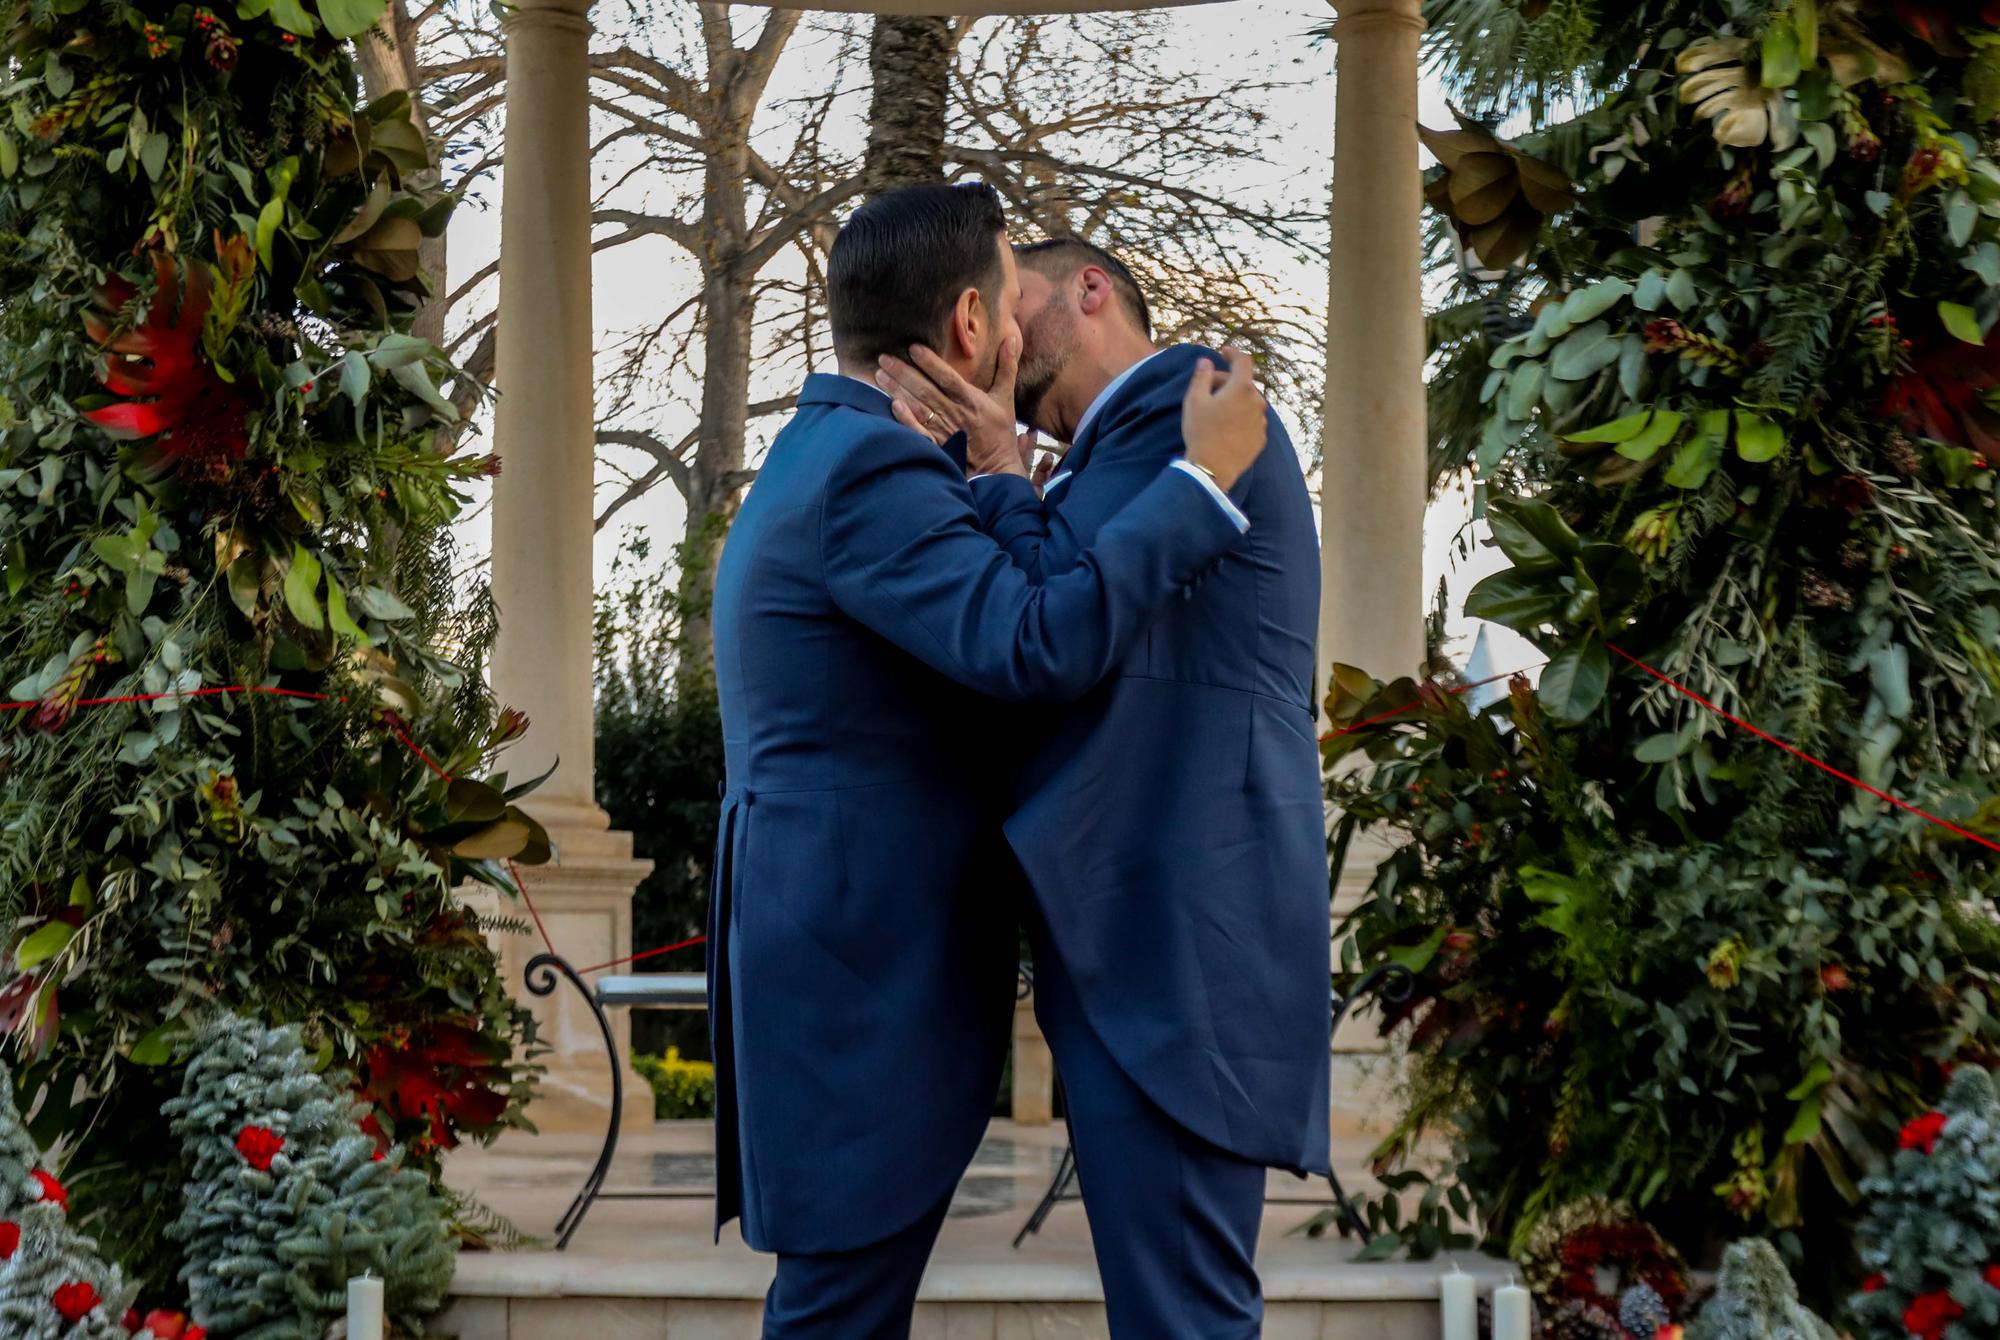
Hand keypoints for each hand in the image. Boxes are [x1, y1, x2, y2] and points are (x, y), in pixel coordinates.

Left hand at [876, 336, 1028, 478]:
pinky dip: (906, 420)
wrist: (997, 470)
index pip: (947, 377)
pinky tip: (892, 406)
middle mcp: (955, 413)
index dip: (930, 362)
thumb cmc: (1000, 433)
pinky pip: (919, 432)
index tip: (913, 348)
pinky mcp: (937, 447)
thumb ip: (1007, 367)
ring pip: (918, 407)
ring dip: (897, 391)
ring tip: (879, 375)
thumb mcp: (1005, 398)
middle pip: (925, 390)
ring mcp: (944, 431)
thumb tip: (1011, 339)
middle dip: (903, 372)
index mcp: (970, 400)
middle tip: (883, 357)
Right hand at [1180, 347, 1268, 490]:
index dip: (1233, 353)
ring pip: (1249, 403)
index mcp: (1242, 388)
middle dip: (1227, 382)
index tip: (1224, 352)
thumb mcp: (1194, 400)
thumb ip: (1202, 376)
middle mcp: (1257, 402)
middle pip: (1244, 383)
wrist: (1212, 469)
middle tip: (1208, 390)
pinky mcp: (1261, 439)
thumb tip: (1206, 361)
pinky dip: (1241, 418)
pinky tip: (1225, 428)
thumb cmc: (1201, 432)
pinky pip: (1252, 421)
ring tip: (1216, 412)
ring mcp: (1261, 421)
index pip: (1243, 361)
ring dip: (1235, 401)